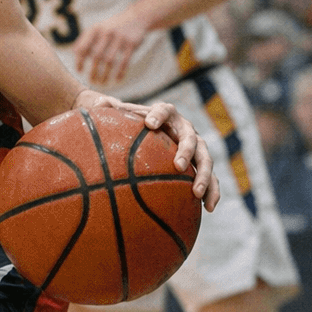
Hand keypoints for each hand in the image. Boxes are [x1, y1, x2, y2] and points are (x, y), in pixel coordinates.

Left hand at [72, 10, 147, 85]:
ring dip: (105, 74)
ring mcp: (120, 38)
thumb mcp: (98, 28)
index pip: (84, 47)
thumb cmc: (112, 27)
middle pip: (96, 56)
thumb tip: (75, 52)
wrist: (136, 17)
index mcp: (95, 29)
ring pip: (110, 60)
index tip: (79, 71)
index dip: (80, 61)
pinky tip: (117, 80)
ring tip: (102, 82)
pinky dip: (120, 72)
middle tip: (92, 81)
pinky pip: (124, 62)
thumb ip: (86, 39)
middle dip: (93, 71)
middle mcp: (107, 32)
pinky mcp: (131, 44)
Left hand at [81, 92, 219, 210]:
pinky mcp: (200, 165)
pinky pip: (211, 179)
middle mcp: (185, 129)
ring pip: (205, 160)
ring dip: (204, 176)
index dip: (159, 115)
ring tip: (197, 194)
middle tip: (177, 166)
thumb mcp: (123, 116)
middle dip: (186, 151)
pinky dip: (212, 192)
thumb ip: (112, 109)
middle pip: (190, 138)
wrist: (153, 130)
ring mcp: (196, 147)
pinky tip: (208, 209)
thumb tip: (99, 102)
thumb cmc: (135, 125)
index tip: (149, 123)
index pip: (165, 110)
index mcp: (168, 114)